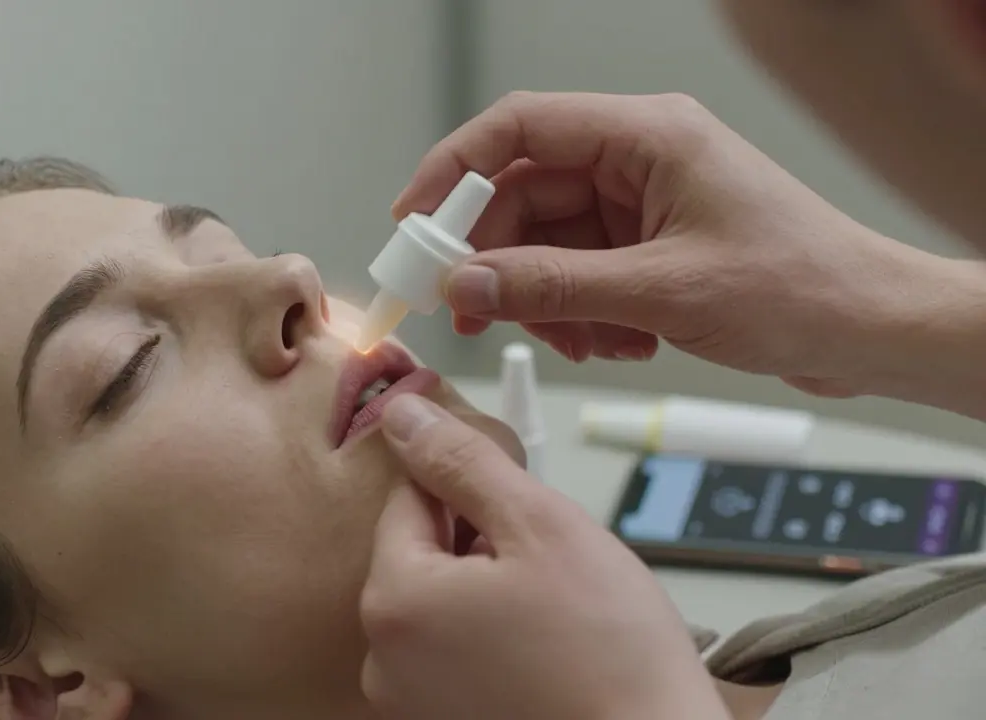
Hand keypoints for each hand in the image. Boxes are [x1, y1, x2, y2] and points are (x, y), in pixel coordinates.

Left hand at [359, 394, 730, 719]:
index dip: (469, 489)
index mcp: (394, 602)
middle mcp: (383, 661)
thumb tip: (403, 415)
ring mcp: (408, 702)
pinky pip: (451, 655)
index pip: (406, 499)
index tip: (519, 506)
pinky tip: (540, 651)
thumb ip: (463, 462)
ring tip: (552, 616)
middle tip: (549, 570)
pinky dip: (489, 641)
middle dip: (480, 544)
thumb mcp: (540, 525)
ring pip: (440, 604)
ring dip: (486, 592)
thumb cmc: (610, 655)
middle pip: (420, 555)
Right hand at [393, 91, 985, 412]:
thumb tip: (466, 287)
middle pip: (524, 194)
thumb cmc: (801, 287)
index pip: (520, 128)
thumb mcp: (661, 292)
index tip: (413, 223)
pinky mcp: (650, 248)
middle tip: (469, 311)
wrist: (872, 330)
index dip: (453, 170)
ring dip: (545, 300)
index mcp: (647, 135)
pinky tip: (618, 343)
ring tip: (584, 341)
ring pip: (547, 244)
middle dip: (496, 259)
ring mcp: (643, 205)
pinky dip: (579, 314)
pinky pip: (579, 275)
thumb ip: (552, 288)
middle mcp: (639, 160)